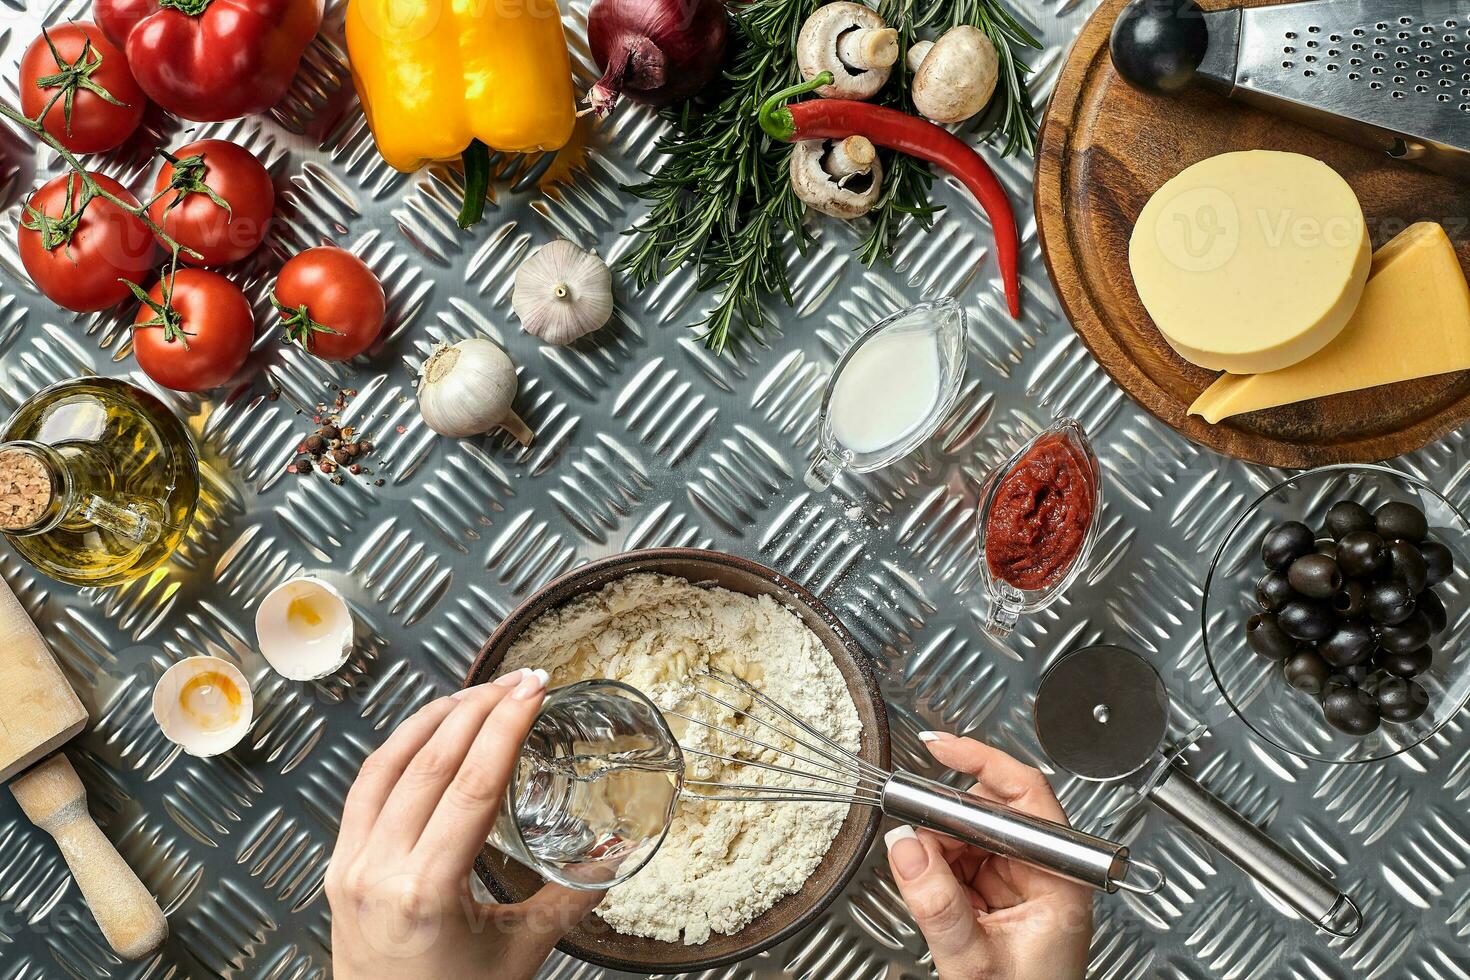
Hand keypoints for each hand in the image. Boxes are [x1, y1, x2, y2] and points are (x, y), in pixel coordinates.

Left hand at [327, 668, 602, 979]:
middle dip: (478, 709)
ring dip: (435, 718)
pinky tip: (427, 731)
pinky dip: (400, 747)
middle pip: (429, 763)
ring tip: (478, 692)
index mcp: (425, 894)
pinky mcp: (338, 865)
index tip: (531, 691)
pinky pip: (365, 787)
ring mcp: (350, 865)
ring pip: (388, 764)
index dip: (504, 729)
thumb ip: (568, 899)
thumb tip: (616, 854)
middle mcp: (377, 871)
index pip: (469, 786)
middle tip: (518, 681)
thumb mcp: (517, 954)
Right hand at [884, 734, 1091, 979]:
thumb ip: (937, 903)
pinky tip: (933, 887)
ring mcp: (1023, 885)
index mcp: (1061, 879)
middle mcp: (1046, 873)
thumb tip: (904, 845)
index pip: (1025, 796)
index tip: (941, 747)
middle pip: (993, 811)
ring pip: (972, 835)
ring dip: (939, 847)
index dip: (981, 762)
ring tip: (928, 877)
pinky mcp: (1001, 898)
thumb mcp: (974, 960)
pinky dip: (939, 868)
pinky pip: (963, 862)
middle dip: (946, 818)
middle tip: (914, 828)